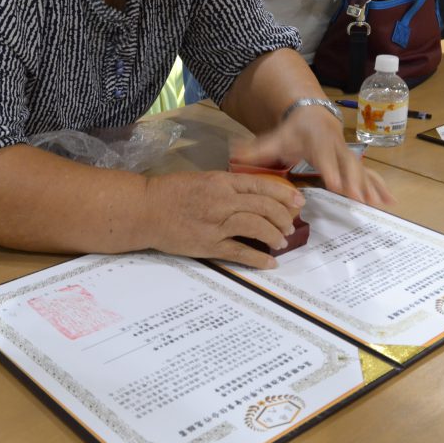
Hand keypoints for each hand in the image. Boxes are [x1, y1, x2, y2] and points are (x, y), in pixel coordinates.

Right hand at [143, 171, 304, 268]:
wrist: (144, 210)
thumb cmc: (170, 192)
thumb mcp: (202, 179)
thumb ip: (226, 186)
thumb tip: (252, 195)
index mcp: (221, 182)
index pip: (261, 186)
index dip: (284, 195)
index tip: (298, 202)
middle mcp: (222, 201)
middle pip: (264, 207)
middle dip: (282, 217)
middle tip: (291, 225)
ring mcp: (216, 224)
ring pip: (256, 227)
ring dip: (274, 235)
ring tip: (282, 242)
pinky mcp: (208, 244)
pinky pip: (240, 252)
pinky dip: (258, 258)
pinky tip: (269, 262)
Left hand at [231, 106, 393, 206]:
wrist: (314, 116)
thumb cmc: (293, 132)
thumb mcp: (274, 138)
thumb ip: (256, 149)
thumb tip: (233, 153)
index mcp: (316, 144)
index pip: (324, 159)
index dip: (331, 171)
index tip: (336, 184)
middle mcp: (336, 149)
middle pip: (347, 166)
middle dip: (355, 182)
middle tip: (360, 199)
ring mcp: (347, 157)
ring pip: (362, 172)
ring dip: (372, 188)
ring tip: (381, 204)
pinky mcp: (354, 164)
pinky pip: (370, 176)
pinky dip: (380, 188)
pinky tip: (390, 202)